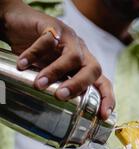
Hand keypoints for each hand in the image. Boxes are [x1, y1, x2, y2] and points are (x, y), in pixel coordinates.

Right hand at [0, 0, 114, 117]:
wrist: (20, 25)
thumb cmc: (40, 56)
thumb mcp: (53, 77)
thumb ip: (59, 91)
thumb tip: (56, 122)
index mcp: (85, 67)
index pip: (104, 84)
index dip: (107, 99)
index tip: (103, 116)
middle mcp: (82, 53)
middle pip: (93, 70)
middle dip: (79, 86)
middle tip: (60, 96)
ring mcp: (70, 38)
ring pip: (73, 56)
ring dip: (56, 72)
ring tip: (39, 85)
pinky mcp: (53, 25)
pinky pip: (47, 40)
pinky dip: (34, 54)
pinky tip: (22, 65)